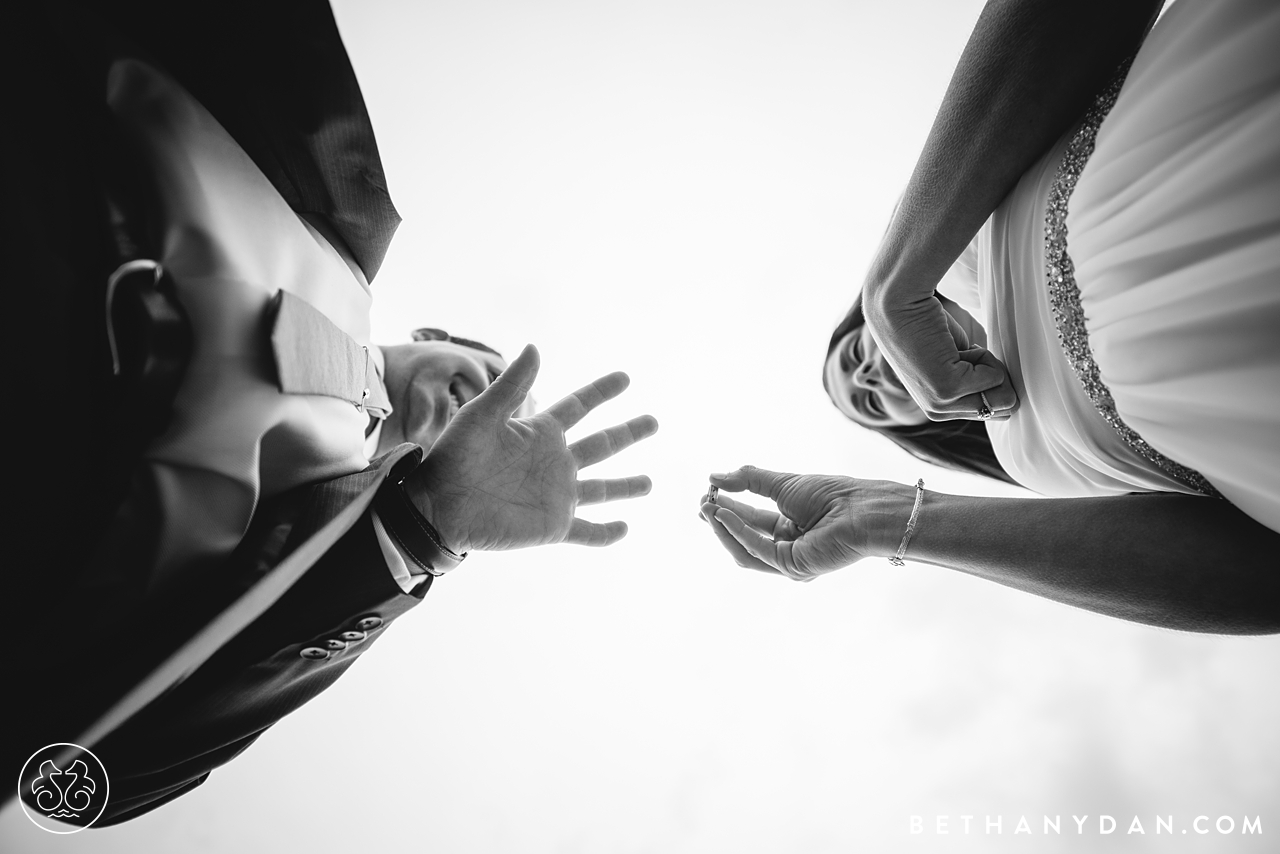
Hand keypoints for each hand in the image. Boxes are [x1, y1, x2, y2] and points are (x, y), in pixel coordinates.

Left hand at [404, 344, 657, 552]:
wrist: (437, 506)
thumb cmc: (454, 457)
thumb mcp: (482, 415)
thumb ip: (511, 385)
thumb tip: (535, 346)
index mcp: (540, 433)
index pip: (580, 407)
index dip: (602, 392)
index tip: (625, 378)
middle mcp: (555, 463)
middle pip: (602, 445)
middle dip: (628, 433)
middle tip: (653, 422)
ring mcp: (557, 496)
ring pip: (602, 490)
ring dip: (626, 486)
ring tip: (650, 484)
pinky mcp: (553, 526)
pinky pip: (587, 531)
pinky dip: (606, 533)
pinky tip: (625, 530)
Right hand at [698, 466, 914, 580]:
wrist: (860, 509)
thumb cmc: (831, 495)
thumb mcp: (782, 483)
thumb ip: (748, 480)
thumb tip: (714, 476)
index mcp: (788, 527)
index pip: (749, 520)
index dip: (727, 508)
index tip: (707, 494)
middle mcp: (787, 547)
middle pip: (744, 536)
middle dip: (720, 519)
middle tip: (702, 502)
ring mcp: (789, 561)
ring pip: (744, 549)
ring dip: (723, 528)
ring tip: (708, 507)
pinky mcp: (791, 568)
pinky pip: (757, 550)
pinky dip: (738, 532)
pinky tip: (724, 514)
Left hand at [864, 286, 1017, 421]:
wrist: (897, 305)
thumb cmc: (927, 324)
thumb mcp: (956, 360)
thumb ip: (976, 381)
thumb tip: (1011, 400)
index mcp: (939, 410)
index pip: (993, 412)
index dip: (993, 381)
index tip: (969, 358)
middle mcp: (937, 412)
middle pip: (1002, 408)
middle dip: (994, 375)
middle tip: (963, 353)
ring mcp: (941, 404)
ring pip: (1001, 393)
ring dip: (987, 364)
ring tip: (955, 349)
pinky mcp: (946, 389)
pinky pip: (995, 375)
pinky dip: (983, 355)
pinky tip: (952, 346)